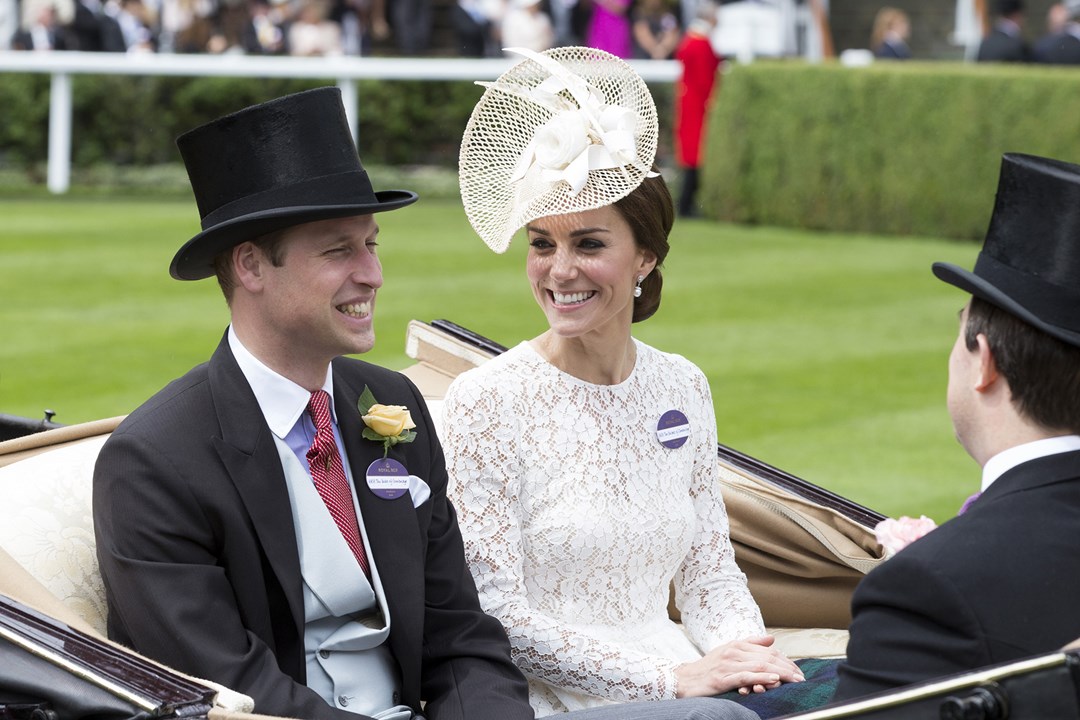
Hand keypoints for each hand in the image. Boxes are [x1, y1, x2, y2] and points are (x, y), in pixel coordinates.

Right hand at [674, 635, 803, 697]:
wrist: (683, 679)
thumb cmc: (707, 668)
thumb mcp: (728, 651)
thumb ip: (750, 644)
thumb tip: (772, 639)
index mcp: (736, 645)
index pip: (767, 651)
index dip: (785, 660)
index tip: (798, 670)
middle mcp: (733, 652)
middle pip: (767, 657)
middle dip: (787, 667)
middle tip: (802, 678)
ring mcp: (727, 665)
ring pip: (759, 666)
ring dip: (780, 673)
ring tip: (794, 680)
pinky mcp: (722, 678)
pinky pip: (745, 676)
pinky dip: (761, 678)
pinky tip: (773, 680)